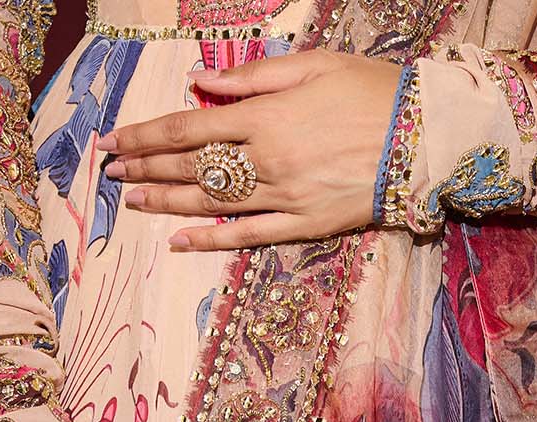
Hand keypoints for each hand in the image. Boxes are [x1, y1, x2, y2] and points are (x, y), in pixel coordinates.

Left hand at [100, 50, 401, 252]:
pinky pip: (250, 236)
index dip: (144, 136)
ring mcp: (285, 198)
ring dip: (167, 203)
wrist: (425, 137)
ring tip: (133, 200)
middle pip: (190, 169)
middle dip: (145, 169)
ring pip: (212, 204)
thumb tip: (200, 84)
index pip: (186, 129)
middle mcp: (266, 161)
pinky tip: (181, 241)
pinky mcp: (306, 225)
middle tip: (111, 172)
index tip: (113, 140)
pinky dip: (212, 240)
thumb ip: (251, 77)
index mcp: (263, 117)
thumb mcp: (311, 65)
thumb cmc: (370, 92)